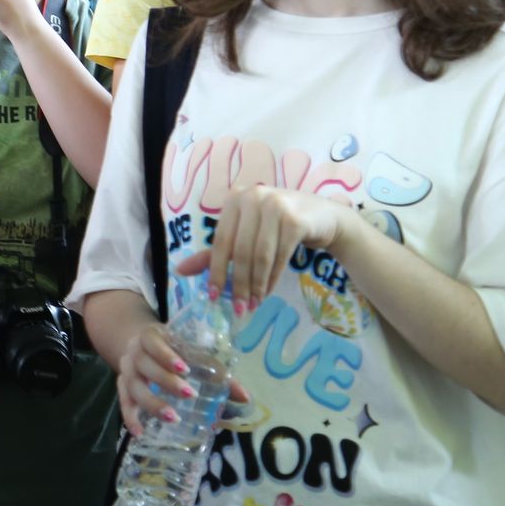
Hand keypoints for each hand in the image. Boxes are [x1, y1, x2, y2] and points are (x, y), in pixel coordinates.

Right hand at [113, 319, 249, 438]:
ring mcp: (126, 370)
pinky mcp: (122, 386)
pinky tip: (139, 432)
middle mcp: (134, 352)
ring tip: (172, 417)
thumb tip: (244, 397)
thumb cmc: (173, 349)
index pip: (153, 342)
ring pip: (133, 386)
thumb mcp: (190, 351)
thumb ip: (215, 371)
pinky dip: (130, 416)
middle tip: (189, 394)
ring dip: (151, 402)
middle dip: (165, 380)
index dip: (166, 354)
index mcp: (151, 337)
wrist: (141, 345)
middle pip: (144, 365)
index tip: (185, 369)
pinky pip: (123, 402)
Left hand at [173, 183, 346, 311]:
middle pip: (240, 250)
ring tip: (253, 304)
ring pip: (260, 256)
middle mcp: (253, 196)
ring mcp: (276, 205)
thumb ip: (216, 252)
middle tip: (239, 308)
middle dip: (239, 283)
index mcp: (234, 198)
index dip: (216, 271)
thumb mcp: (246, 233)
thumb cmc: (278, 226)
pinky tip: (267, 291)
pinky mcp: (296, 220)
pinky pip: (280, 257)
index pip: (220, 241)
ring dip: (256, 284)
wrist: (324, 217)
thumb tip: (180, 271)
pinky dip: (272, 278)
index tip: (214, 297)